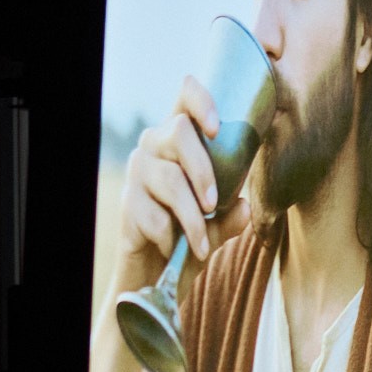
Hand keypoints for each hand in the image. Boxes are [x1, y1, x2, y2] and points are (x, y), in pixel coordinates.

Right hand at [114, 76, 251, 292]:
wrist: (158, 272)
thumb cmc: (193, 235)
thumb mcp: (221, 225)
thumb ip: (233, 215)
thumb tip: (244, 207)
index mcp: (183, 141)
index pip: (184, 99)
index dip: (199, 100)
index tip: (217, 127)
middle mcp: (155, 146)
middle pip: (178, 132)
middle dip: (203, 169)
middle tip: (214, 203)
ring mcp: (138, 172)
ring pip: (170, 179)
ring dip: (193, 217)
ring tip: (203, 244)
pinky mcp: (127, 203)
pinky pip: (155, 215)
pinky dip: (172, 238)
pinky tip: (174, 248)